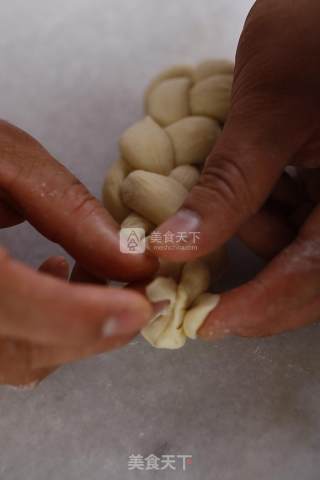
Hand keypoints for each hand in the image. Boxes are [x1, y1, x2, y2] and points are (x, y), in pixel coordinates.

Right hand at [0, 120, 157, 385]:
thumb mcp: (3, 158)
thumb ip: (66, 207)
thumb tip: (133, 260)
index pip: (9, 304)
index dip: (81, 316)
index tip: (140, 306)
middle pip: (20, 352)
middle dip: (94, 330)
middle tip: (141, 291)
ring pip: (17, 360)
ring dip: (75, 331)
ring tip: (91, 271)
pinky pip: (6, 349)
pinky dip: (46, 327)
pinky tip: (55, 274)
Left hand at [152, 0, 319, 337]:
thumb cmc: (318, 28)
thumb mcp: (269, 108)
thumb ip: (228, 185)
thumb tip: (172, 247)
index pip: (312, 275)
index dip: (257, 308)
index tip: (205, 325)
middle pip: (308, 273)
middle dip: (249, 270)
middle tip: (192, 260)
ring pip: (298, 246)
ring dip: (251, 229)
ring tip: (225, 186)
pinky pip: (299, 217)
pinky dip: (262, 208)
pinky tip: (248, 178)